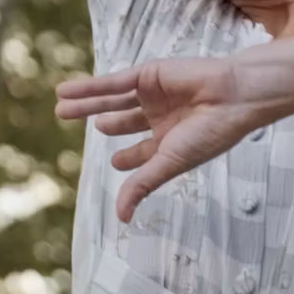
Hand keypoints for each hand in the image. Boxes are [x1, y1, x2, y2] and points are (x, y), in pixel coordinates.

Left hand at [56, 57, 288, 223]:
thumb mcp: (170, 163)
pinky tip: (67, 90)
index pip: (143, 150)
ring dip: (86, 103)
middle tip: (71, 122)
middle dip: (100, 120)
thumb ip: (142, 184)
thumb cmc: (210, 134)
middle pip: (122, 120)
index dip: (128, 157)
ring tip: (60, 106)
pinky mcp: (150, 75)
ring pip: (113, 100)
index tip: (116, 161)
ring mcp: (155, 95)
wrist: (233, 97)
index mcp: (171, 141)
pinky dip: (89, 87)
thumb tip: (121, 218)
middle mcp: (162, 117)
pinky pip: (114, 82)